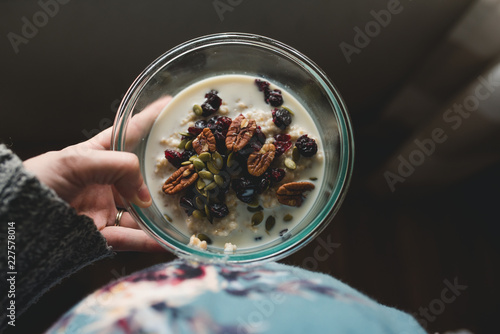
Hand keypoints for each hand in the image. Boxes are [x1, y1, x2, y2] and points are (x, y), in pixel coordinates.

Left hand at [23, 96, 170, 251]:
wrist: (17, 218)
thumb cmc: (40, 180)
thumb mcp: (77, 163)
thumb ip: (117, 167)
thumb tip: (145, 193)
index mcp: (98, 154)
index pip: (130, 131)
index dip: (150, 117)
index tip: (171, 103)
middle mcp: (107, 179)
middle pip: (142, 175)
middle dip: (164, 172)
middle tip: (190, 167)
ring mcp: (106, 206)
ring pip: (141, 210)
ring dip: (161, 213)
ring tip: (184, 212)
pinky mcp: (102, 232)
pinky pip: (130, 238)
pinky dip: (148, 241)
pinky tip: (166, 241)